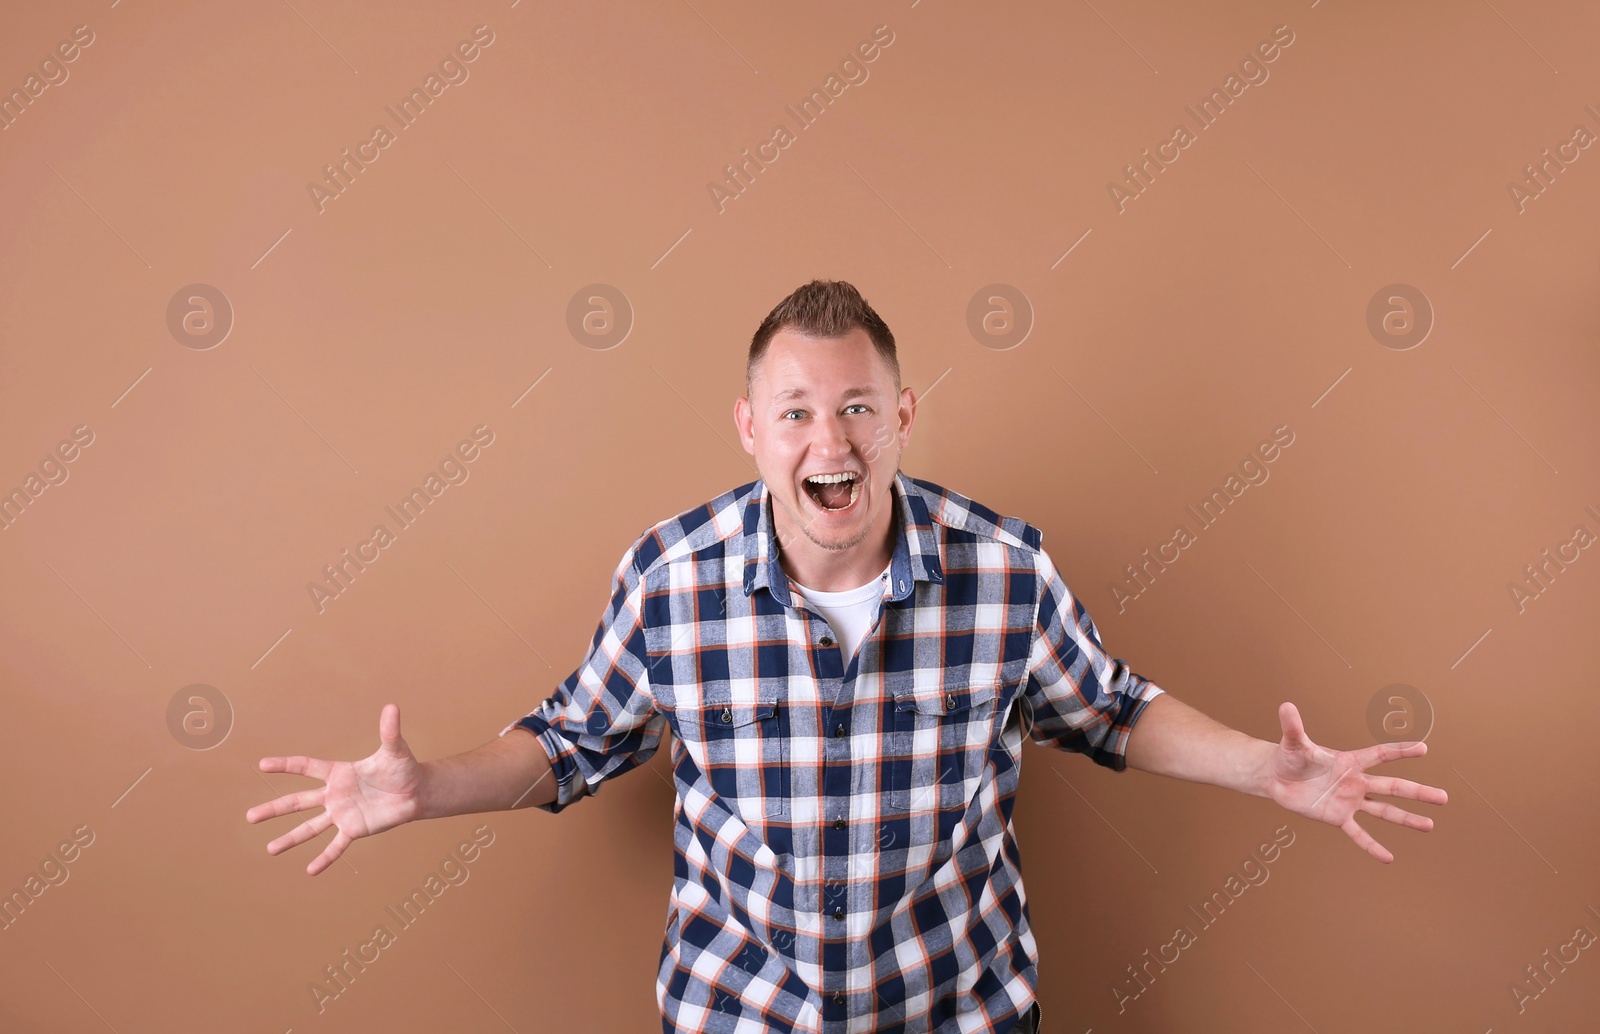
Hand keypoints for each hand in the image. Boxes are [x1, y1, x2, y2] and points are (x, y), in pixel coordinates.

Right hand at [245, 704, 422, 874]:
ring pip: (310, 828)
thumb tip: (392, 707)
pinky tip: (310, 870)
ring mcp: (342, 814)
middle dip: (274, 809)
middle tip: (250, 817)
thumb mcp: (395, 749)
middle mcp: (334, 794)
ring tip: (270, 850)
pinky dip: (325, 858)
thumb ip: (389, 731)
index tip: (263, 764)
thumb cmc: (402, 768)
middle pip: (298, 802)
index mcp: (339, 772)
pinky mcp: (355, 829)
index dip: (286, 765)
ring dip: (290, 839)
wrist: (415, 792)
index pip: (307, 767)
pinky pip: (336, 846)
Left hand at [1261, 701, 1447, 862]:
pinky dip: (1371, 846)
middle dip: (1418, 792)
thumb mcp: (1292, 742)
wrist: (1277, 778)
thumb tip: (1285, 705)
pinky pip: (1358, 834)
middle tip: (1444, 797)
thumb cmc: (1289, 756)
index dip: (1400, 751)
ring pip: (1384, 811)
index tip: (1424, 748)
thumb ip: (1293, 726)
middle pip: (1392, 786)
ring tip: (1430, 825)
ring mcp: (1349, 801)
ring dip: (1406, 819)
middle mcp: (1356, 782)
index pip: (1380, 755)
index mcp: (1349, 762)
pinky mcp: (1337, 817)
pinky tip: (1388, 858)